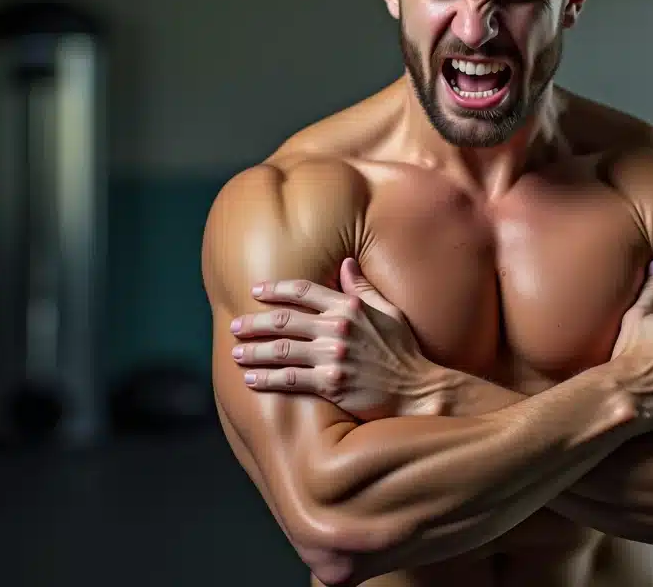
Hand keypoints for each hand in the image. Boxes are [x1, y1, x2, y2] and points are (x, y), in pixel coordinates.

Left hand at [229, 258, 440, 420]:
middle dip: (255, 322)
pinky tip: (251, 378)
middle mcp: (338, 328)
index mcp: (350, 307)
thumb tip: (346, 262)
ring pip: (281, 349)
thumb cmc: (404, 350)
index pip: (303, 291)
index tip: (256, 291)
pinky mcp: (331, 383)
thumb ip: (363, 287)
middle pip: (284, 319)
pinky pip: (289, 379)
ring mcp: (333, 357)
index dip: (275, 289)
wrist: (418, 390)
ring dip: (254, 350)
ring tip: (236, 352)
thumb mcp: (389, 312)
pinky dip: (267, 378)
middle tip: (235, 325)